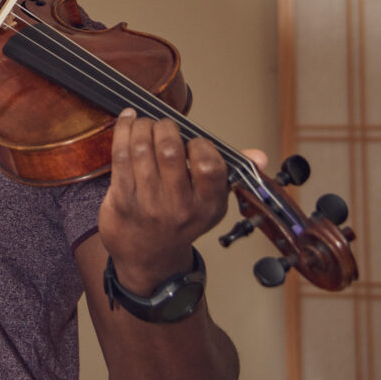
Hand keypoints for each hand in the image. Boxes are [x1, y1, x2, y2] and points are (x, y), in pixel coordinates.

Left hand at [98, 109, 237, 291]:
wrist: (148, 257)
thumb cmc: (180, 220)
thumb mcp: (211, 204)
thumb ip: (231, 174)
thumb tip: (259, 156)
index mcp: (207, 206)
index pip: (209, 165)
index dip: (200, 144)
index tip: (192, 140)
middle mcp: (178, 207)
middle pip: (170, 151)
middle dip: (165, 127)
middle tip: (163, 125)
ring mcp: (148, 204)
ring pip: (142, 149)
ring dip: (142, 126)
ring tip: (144, 122)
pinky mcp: (121, 200)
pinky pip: (121, 156)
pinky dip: (123, 131)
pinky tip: (127, 121)